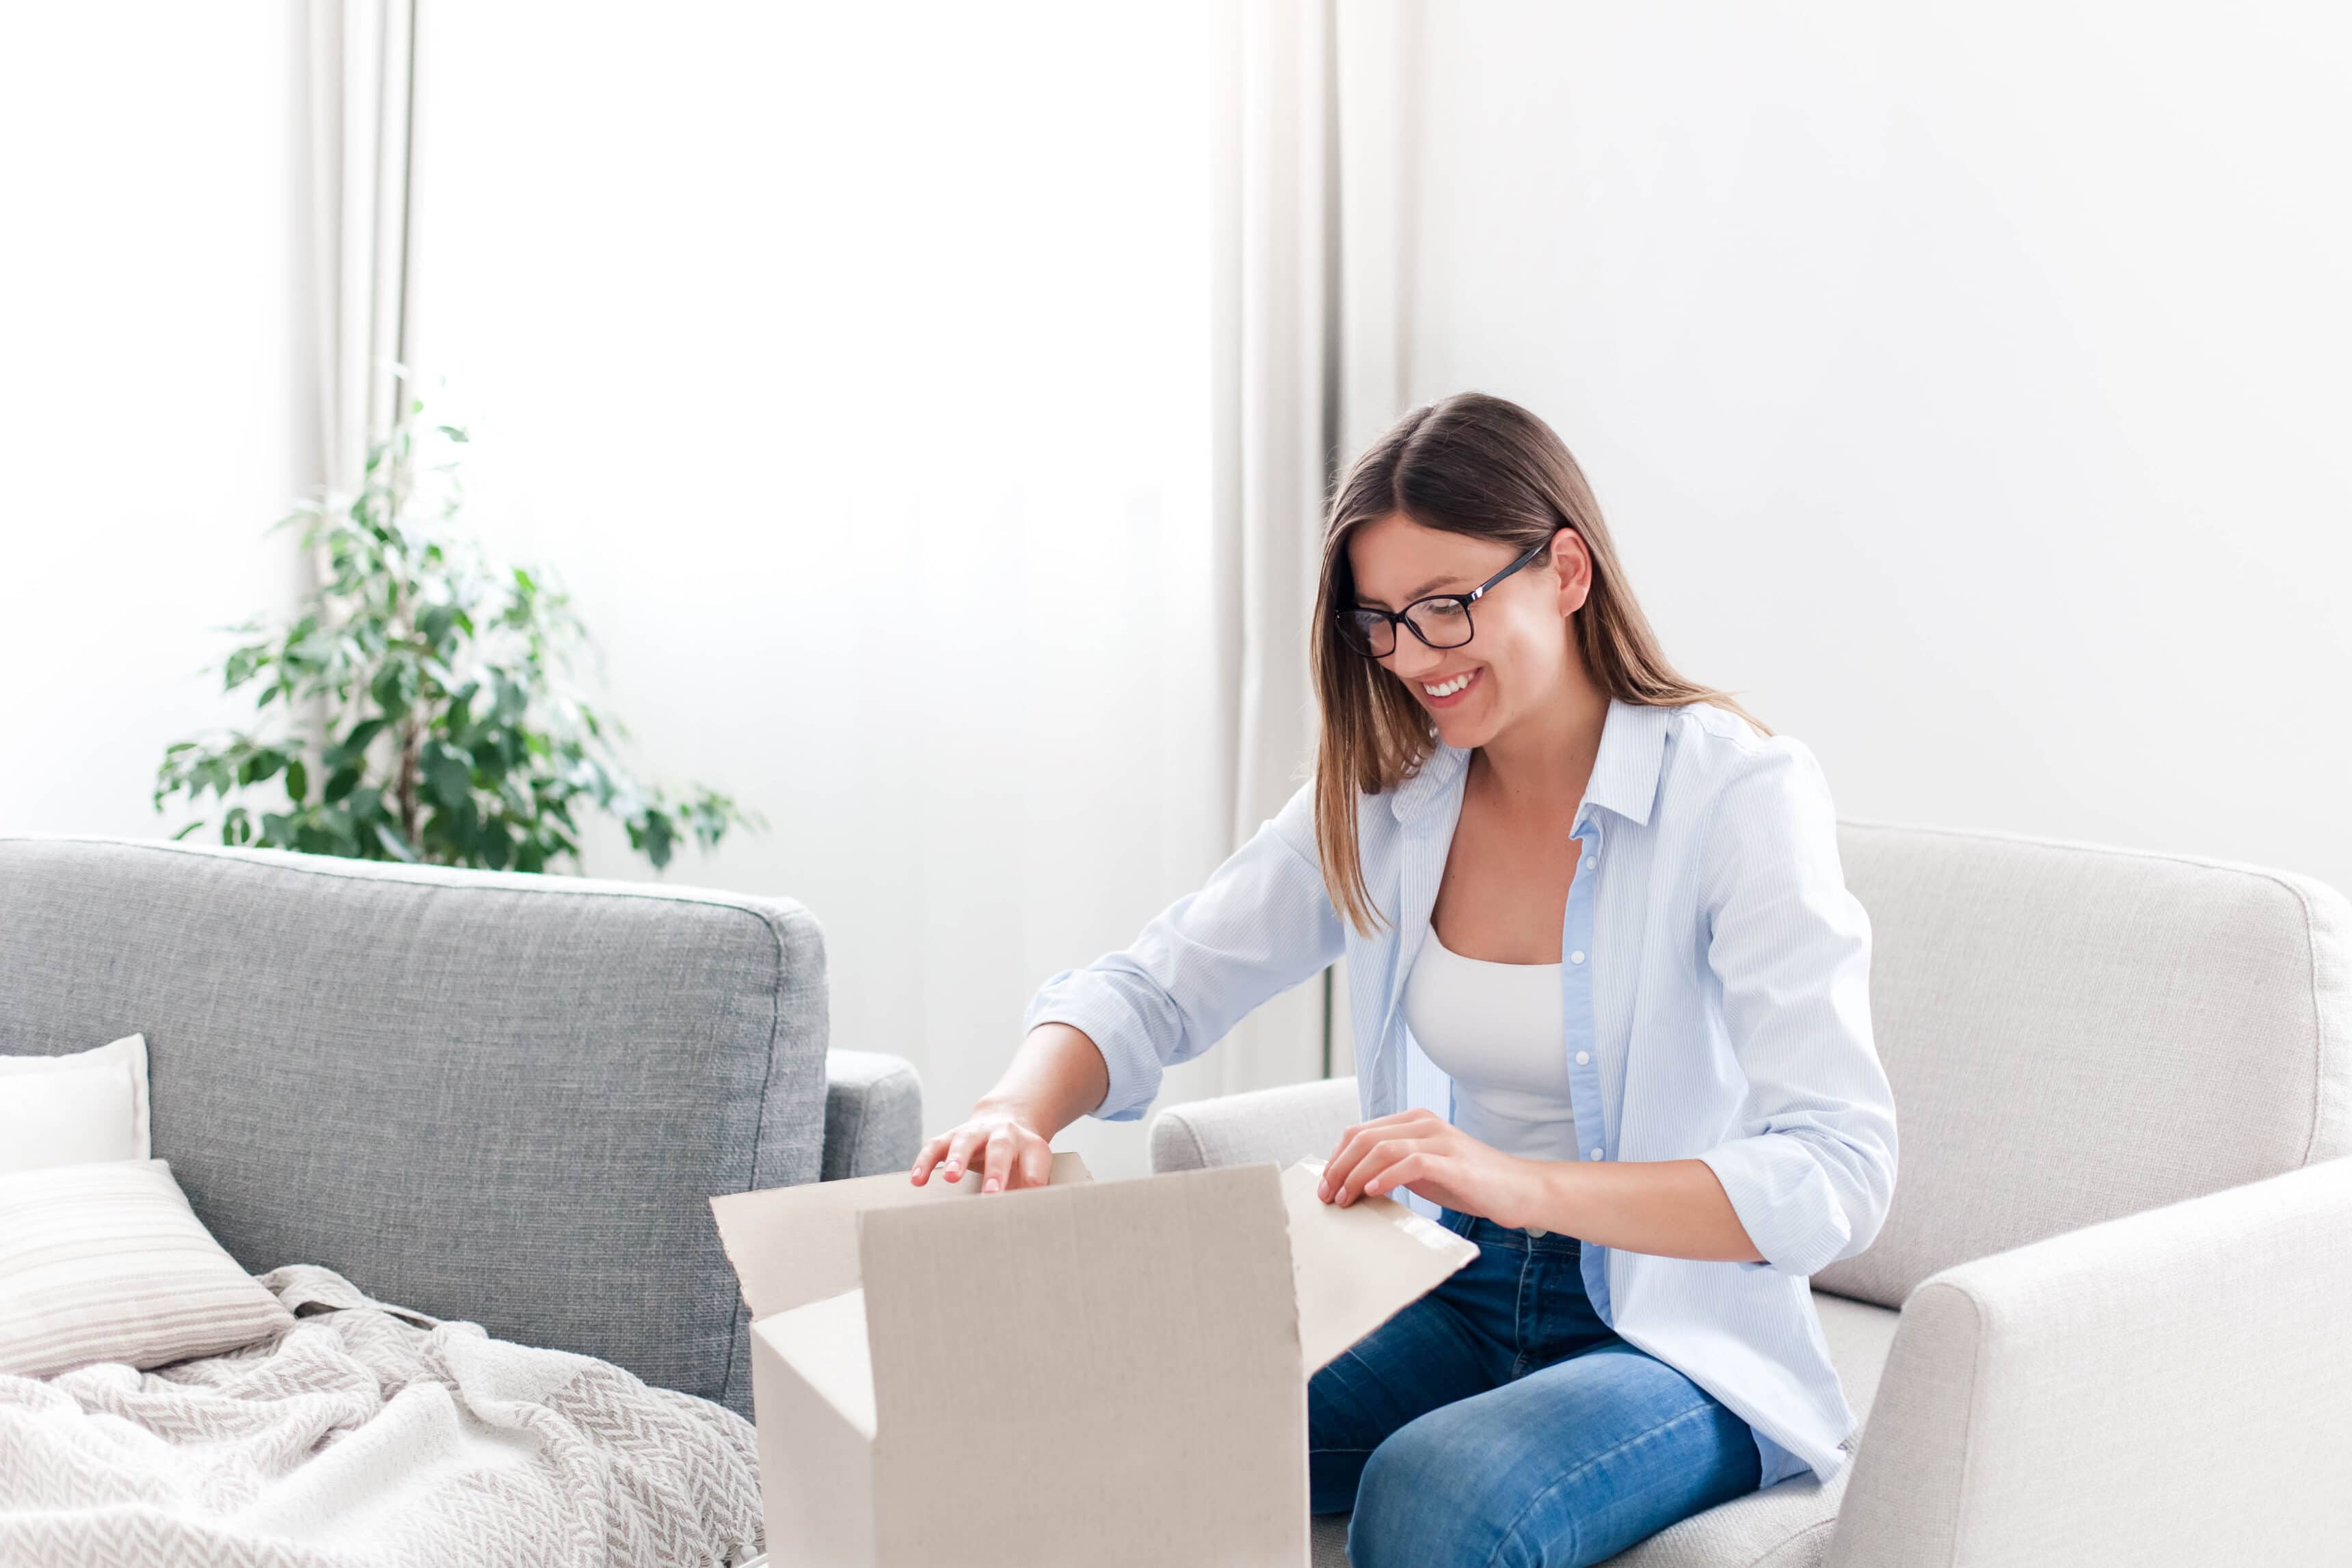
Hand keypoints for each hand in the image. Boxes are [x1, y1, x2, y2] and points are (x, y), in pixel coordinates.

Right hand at [909, 1102, 1053, 1193]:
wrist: (1005, 1121)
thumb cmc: (1020, 1157)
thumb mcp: (1035, 1169)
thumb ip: (1033, 1190)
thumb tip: (1029, 1219)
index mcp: (1029, 1144)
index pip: (1034, 1162)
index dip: (1032, 1180)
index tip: (1026, 1201)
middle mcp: (1003, 1133)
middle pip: (1000, 1148)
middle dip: (995, 1171)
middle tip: (991, 1193)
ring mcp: (975, 1132)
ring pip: (965, 1141)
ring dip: (957, 1159)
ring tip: (951, 1178)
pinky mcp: (950, 1137)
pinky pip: (935, 1147)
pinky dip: (925, 1162)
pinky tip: (918, 1180)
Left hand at [1317, 1108, 1553, 1228]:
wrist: (1520, 1190)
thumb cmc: (1470, 1182)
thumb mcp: (1424, 1169)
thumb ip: (1394, 1165)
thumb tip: (1352, 1181)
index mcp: (1414, 1121)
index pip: (1359, 1132)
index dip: (1336, 1158)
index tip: (1325, 1185)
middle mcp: (1424, 1123)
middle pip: (1364, 1138)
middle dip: (1339, 1167)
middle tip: (1328, 1196)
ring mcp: (1440, 1140)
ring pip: (1382, 1148)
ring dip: (1355, 1175)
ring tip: (1345, 1199)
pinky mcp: (1454, 1163)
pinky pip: (1411, 1163)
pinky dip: (1386, 1176)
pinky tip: (1373, 1192)